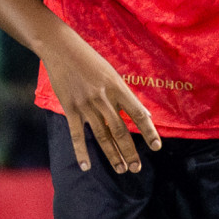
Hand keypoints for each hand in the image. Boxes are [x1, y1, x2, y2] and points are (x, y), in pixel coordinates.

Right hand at [41, 31, 161, 173]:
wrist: (61, 48)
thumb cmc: (89, 59)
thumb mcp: (111, 73)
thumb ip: (126, 95)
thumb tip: (144, 114)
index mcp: (117, 87)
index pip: (137, 113)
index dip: (148, 131)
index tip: (157, 146)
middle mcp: (103, 98)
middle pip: (120, 130)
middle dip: (130, 151)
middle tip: (137, 168)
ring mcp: (86, 105)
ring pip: (102, 136)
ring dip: (112, 155)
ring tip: (121, 169)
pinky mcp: (70, 108)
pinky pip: (77, 135)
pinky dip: (81, 152)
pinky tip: (86, 166)